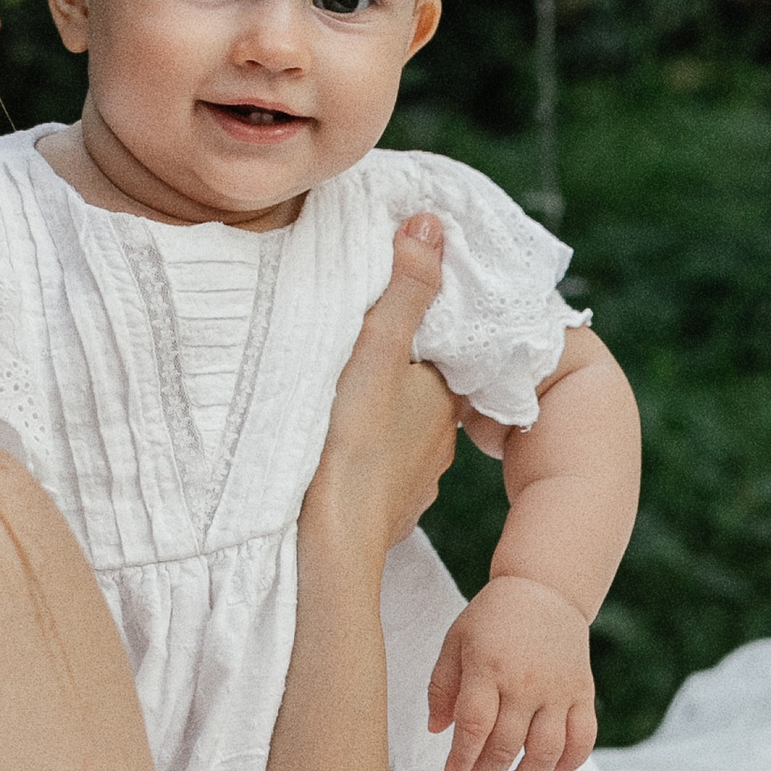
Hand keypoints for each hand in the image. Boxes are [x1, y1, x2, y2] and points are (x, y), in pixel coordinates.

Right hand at [306, 216, 456, 559]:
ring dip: (375, 421)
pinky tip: (332, 457)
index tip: (381, 320)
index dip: (412, 333)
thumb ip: (405, 290)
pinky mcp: (386, 515)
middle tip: (349, 360)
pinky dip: (361, 462)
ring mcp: (415, 483)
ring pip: (398, 436)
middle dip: (391, 377)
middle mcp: (440, 442)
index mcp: (443, 397)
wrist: (327, 545)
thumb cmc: (350, 445)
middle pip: (417, 392)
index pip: (436, 352)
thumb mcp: (375, 352)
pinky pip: (379, 477)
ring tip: (336, 407)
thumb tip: (432, 225)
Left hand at [426, 575, 597, 770]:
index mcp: (488, 668)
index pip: (474, 727)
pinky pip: (582, 738)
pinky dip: (570, 763)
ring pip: (546, 751)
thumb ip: (442, 686)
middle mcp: (525, 682)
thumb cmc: (492, 617)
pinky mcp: (582, 692)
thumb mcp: (456, 641)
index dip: (461, 759)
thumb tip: (436, 730)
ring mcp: (558, 689)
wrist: (545, 589)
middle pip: (506, 745)